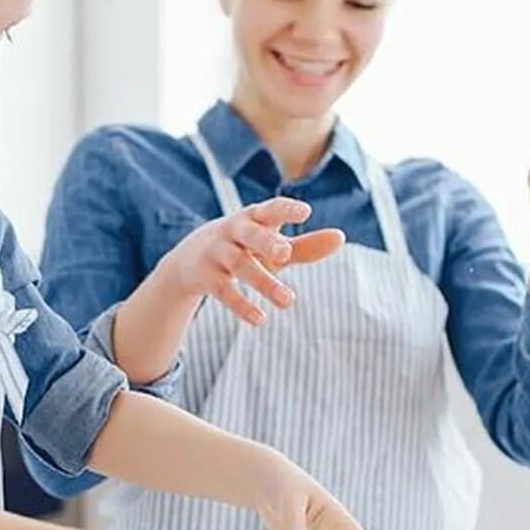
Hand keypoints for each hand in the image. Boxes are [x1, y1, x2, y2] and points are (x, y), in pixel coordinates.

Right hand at [163, 198, 344, 325]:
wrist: (189, 261)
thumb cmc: (245, 249)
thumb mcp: (272, 246)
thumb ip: (306, 245)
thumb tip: (340, 237)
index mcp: (254, 218)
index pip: (270, 210)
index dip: (286, 210)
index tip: (305, 212)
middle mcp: (233, 231)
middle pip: (250, 235)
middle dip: (266, 242)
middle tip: (285, 253)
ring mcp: (217, 253)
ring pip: (240, 266)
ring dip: (263, 283)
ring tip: (288, 301)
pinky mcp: (206, 277)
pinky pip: (223, 291)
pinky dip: (241, 305)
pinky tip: (260, 319)